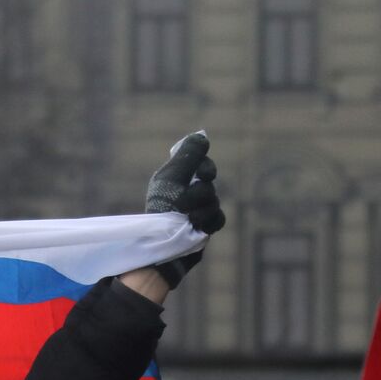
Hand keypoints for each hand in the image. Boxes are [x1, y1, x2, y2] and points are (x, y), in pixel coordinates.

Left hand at [146, 132, 224, 288]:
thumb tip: (202, 136)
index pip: (200, 163)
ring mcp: (194, 210)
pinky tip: (197, 226)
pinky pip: (217, 218)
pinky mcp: (201, 227)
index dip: (205, 166)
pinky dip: (208, 222)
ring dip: (201, 209)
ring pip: (213, 200)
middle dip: (201, 192)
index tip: (203, 173)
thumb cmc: (163, 208)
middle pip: (208, 182)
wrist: (163, 243)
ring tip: (186, 218)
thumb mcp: (172, 177)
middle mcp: (184, 192)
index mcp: (173, 179)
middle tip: (187, 201)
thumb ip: (188, 156)